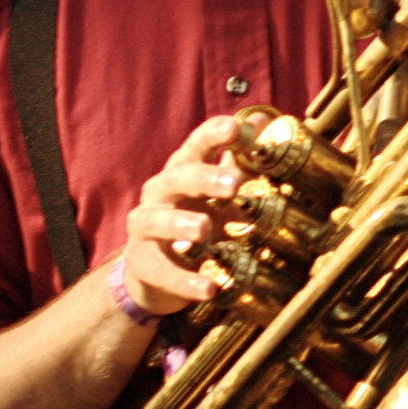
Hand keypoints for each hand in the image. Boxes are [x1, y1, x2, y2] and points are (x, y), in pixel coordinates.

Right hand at [121, 117, 243, 317]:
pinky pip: (161, 271)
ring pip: (156, 220)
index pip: (196, 144)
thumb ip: (241, 159)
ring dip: (181, 223)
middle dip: (205, 178)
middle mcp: (160, 193)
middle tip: (234, 183)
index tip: (236, 127)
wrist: (155, 271)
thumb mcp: (219, 191)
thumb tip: (266, 119)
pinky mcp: (141, 263)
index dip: (214, 134)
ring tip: (205, 230)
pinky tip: (209, 288)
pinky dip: (185, 280)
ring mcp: (145, 228)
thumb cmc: (194, 217)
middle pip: (177, 178)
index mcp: (183, 170)